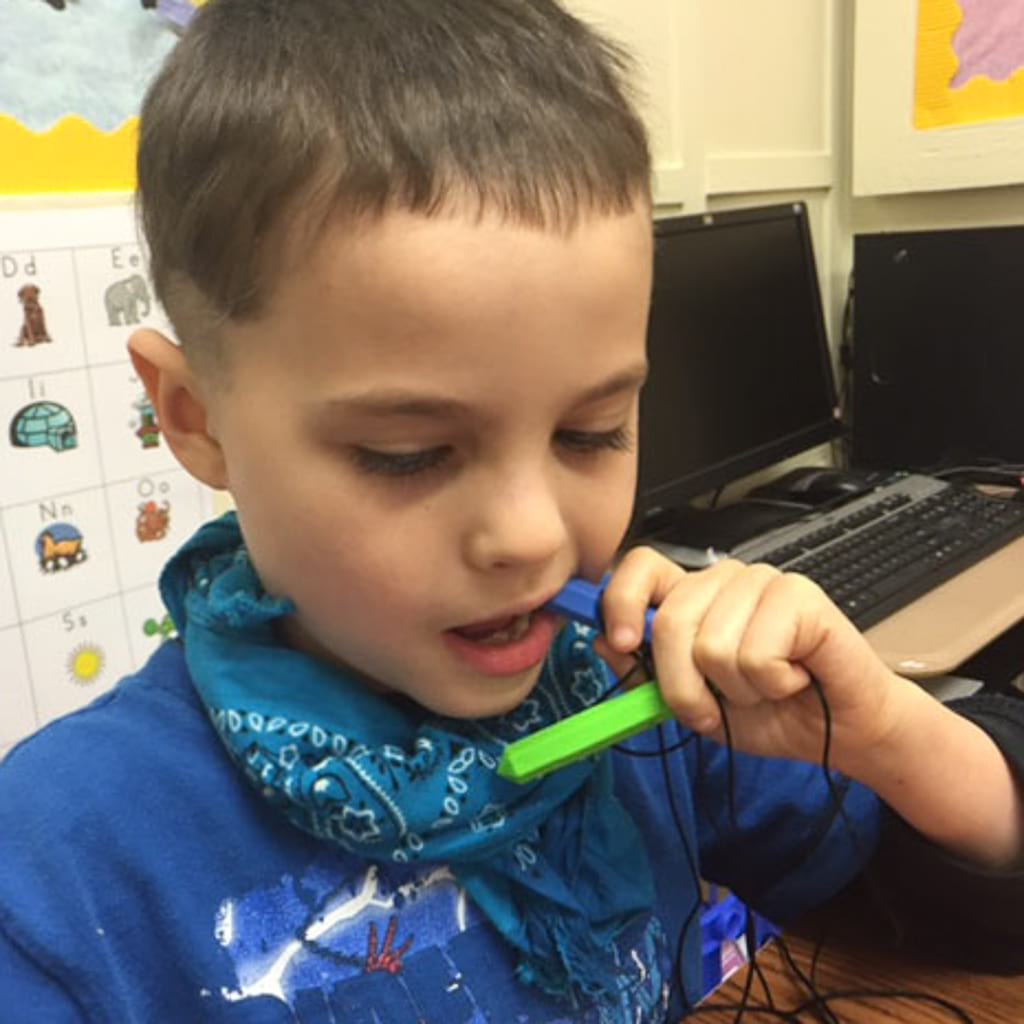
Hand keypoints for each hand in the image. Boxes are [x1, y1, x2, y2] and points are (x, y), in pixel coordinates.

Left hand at [595, 547, 908, 768]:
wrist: (839, 732)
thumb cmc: (767, 712)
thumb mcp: (691, 703)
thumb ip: (644, 673)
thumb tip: (601, 640)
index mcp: (692, 595)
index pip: (641, 566)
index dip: (620, 601)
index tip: (620, 642)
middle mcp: (723, 580)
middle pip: (670, 621)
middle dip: (684, 686)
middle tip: (715, 708)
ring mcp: (761, 582)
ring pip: (712, 646)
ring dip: (737, 691)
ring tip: (766, 687)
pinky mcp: (800, 595)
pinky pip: (756, 653)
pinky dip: (772, 684)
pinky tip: (794, 677)